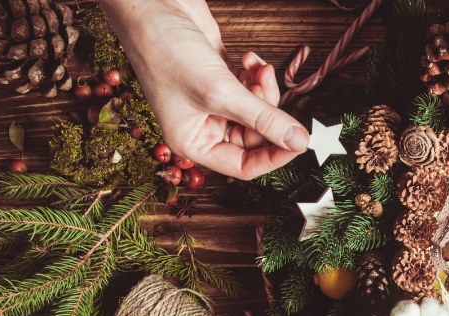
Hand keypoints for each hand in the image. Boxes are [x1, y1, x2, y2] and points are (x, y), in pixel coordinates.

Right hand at [100, 0, 308, 179]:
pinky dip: (257, 75)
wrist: (150, 6)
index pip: (243, 166)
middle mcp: (204, 126)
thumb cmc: (164, 51)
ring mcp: (213, 102)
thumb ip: (263, 118)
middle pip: (255, 136)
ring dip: (265, 90)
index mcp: (194, 142)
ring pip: (257, 111)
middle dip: (268, 112)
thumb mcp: (220, 92)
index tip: (298, 142)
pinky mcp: (221, 79)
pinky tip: (249, 59)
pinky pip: (251, 89)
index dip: (273, 157)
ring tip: (259, 69)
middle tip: (267, 87)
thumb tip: (299, 141)